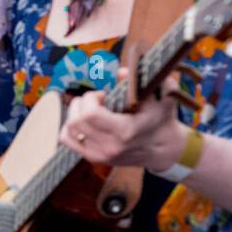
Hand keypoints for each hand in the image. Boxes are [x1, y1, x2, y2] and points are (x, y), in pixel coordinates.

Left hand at [58, 66, 186, 170]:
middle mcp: (110, 146)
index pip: (90, 115)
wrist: (164, 149)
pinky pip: (68, 140)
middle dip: (82, 103)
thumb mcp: (162, 95)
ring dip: (74, 113)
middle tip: (97, 100)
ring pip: (68, 130)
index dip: (91, 98)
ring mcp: (100, 155)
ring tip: (90, 109)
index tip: (103, 94)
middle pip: (76, 121)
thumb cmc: (162, 118)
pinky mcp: (94, 158)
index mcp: (125, 132)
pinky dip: (70, 127)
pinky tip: (84, 121)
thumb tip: (120, 73)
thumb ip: (143, 80)